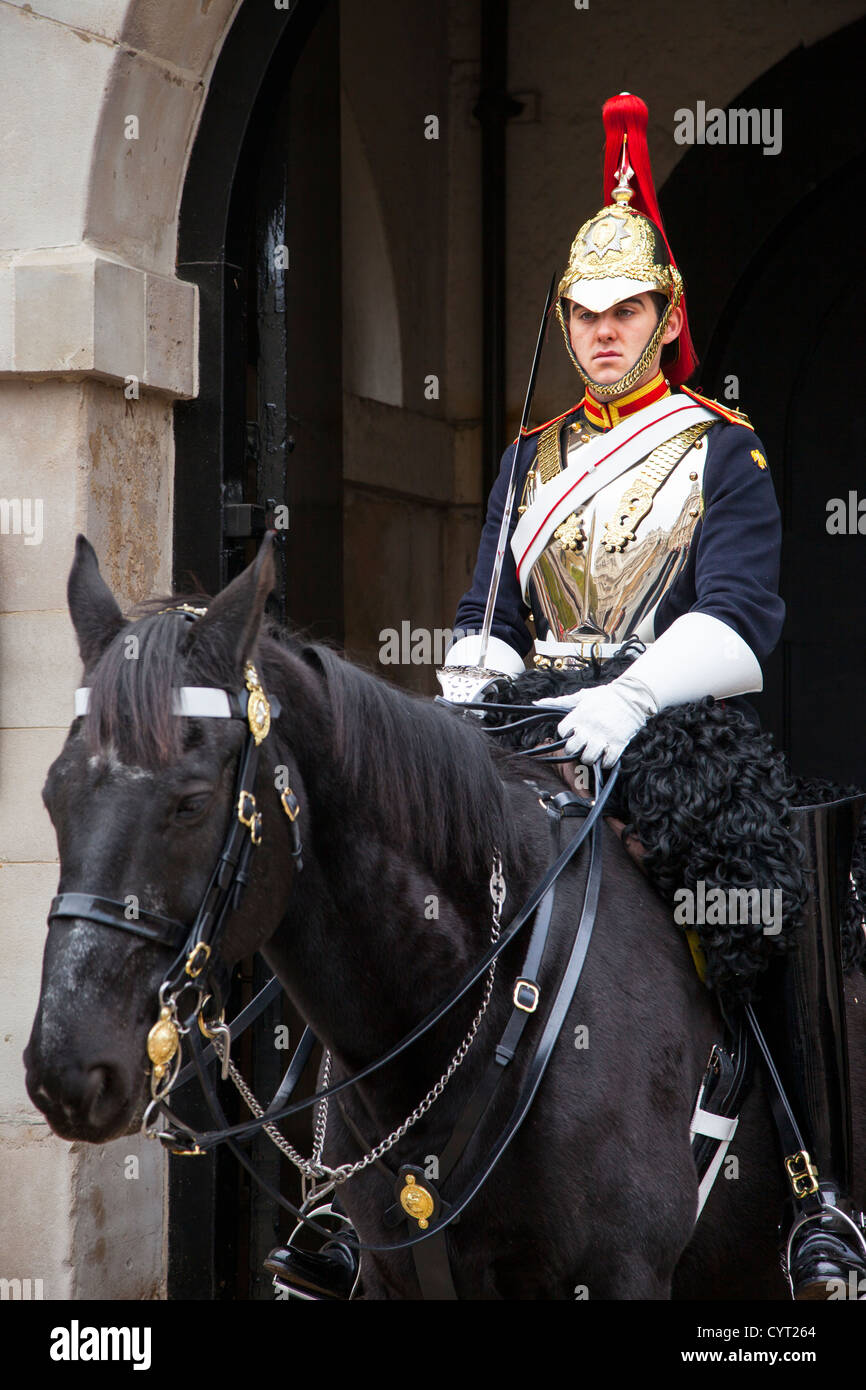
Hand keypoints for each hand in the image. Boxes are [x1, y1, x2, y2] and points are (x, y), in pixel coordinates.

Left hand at [535, 673, 656, 766]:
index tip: (572, 733)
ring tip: (593, 752)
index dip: (565, 734)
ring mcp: (604, 736)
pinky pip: (608, 761)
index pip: (562, 731)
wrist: (632, 696)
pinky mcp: (618, 743)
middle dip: (574, 750)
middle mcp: (590, 727)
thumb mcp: (581, 696)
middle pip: (572, 749)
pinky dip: (606, 762)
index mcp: (579, 715)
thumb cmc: (605, 695)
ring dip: (589, 758)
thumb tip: (536, 702)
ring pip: (588, 758)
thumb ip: (559, 702)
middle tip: (581, 746)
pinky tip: (606, 755)